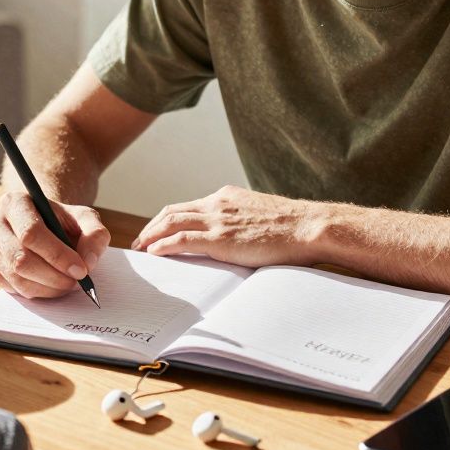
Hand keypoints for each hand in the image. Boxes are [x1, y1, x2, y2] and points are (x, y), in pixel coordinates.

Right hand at [0, 191, 111, 298]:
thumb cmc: (62, 221)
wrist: (44, 225)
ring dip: (48, 286)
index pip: (31, 233)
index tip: (81, 269)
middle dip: (54, 275)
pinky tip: (53, 283)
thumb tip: (88, 261)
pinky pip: (14, 289)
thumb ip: (94, 234)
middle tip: (77, 280)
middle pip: (21, 259)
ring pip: (17, 277)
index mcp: (15, 202)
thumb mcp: (84, 218)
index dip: (57, 255)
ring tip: (68, 282)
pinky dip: (39, 291)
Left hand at [130, 185, 319, 266]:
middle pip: (171, 211)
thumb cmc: (293, 228)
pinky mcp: (220, 237)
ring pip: (171, 222)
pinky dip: (164, 245)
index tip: (156, 231)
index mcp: (227, 197)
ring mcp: (218, 219)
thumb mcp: (260, 216)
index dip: (167, 219)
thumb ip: (241, 222)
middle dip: (152, 226)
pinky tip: (154, 252)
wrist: (309, 226)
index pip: (187, 206)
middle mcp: (217, 203)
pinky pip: (182, 239)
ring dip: (151, 236)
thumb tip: (234, 239)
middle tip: (140, 242)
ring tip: (141, 249)